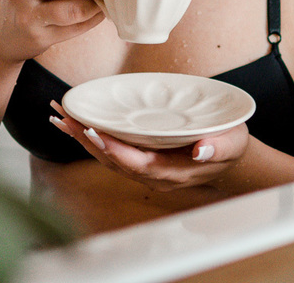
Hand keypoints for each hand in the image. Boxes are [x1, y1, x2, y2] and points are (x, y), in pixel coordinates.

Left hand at [48, 101, 250, 191]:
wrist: (230, 159)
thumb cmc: (230, 146)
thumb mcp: (232, 143)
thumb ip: (217, 147)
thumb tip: (201, 149)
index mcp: (172, 172)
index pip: (136, 163)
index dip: (113, 149)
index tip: (93, 131)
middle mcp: (153, 175)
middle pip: (112, 160)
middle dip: (86, 140)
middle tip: (64, 118)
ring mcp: (146, 169)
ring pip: (107, 157)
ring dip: (83, 139)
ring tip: (61, 118)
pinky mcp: (142, 159)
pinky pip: (112, 152)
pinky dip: (93, 138)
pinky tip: (78, 125)